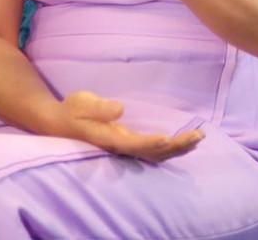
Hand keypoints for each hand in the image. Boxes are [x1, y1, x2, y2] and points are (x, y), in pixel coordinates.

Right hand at [54, 91, 203, 162]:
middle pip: (151, 153)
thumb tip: (119, 110)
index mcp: (108, 139)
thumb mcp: (81, 102)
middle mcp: (120, 147)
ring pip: (155, 154)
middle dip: (176, 146)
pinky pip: (153, 150)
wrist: (59, 122)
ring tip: (198, 138)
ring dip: (178, 148)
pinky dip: (171, 148)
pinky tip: (184, 142)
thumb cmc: (71, 110)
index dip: (150, 144)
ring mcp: (125, 147)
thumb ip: (99, 107)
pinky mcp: (128, 144)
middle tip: (198, 136)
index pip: (133, 145)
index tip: (167, 138)